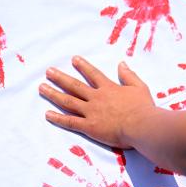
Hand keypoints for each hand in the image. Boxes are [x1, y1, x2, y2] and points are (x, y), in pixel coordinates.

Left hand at [40, 56, 159, 148]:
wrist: (142, 125)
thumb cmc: (144, 108)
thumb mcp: (139, 87)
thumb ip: (129, 75)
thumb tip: (121, 64)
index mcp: (109, 88)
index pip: (93, 74)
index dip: (83, 66)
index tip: (74, 59)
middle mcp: (96, 98)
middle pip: (74, 86)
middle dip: (60, 78)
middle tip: (48, 71)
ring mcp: (91, 112)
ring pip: (68, 101)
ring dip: (54, 94)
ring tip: (42, 87)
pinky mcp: (89, 127)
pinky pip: (70, 122)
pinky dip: (58, 118)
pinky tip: (47, 114)